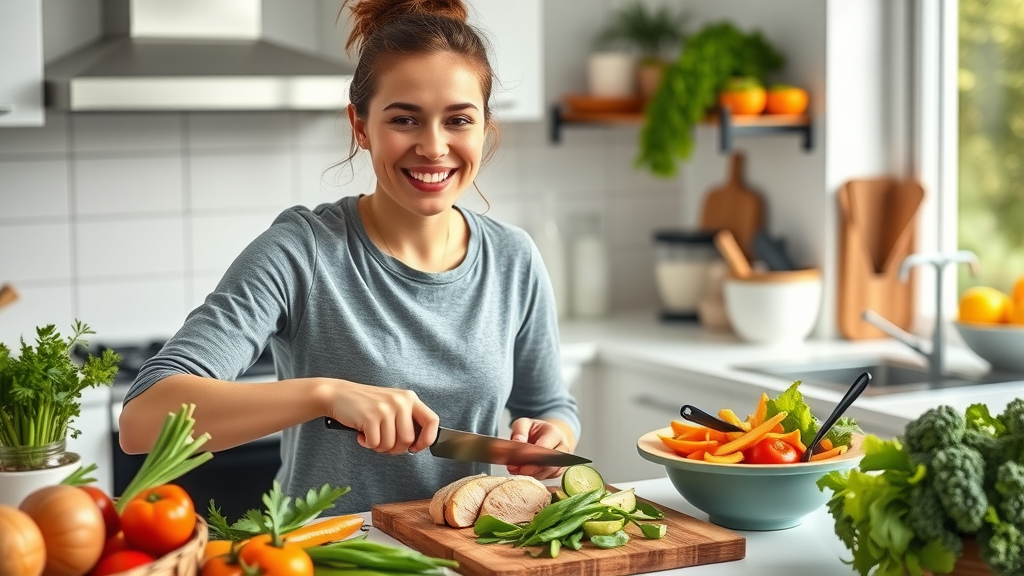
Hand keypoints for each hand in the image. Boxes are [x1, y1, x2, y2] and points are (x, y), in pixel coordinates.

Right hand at [322, 379, 438, 454]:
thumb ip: (406, 420)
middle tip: (382, 441)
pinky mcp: (371, 416)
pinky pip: (375, 444)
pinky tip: (362, 434)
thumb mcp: (392, 405)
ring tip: (371, 435)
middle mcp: (400, 401)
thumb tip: (417, 444)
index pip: (432, 421)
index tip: (416, 448)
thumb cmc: (366, 404)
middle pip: (408, 440)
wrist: (338, 395)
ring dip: (379, 446)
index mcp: (409, 398)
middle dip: (395, 448)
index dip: (427, 439)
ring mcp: (386, 408)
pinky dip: (367, 444)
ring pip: (391, 445)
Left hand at [506, 418, 573, 479]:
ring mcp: (561, 461)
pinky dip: (534, 477)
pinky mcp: (557, 471)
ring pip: (549, 472)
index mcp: (554, 433)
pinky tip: (523, 474)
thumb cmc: (533, 430)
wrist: (543, 435)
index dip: (533, 455)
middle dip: (532, 468)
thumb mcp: (524, 424)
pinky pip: (547, 477)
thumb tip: (518, 442)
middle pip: (551, 463)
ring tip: (516, 471)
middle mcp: (562, 448)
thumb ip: (520, 431)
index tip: (520, 458)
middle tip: (515, 469)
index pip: (547, 447)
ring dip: (532, 474)